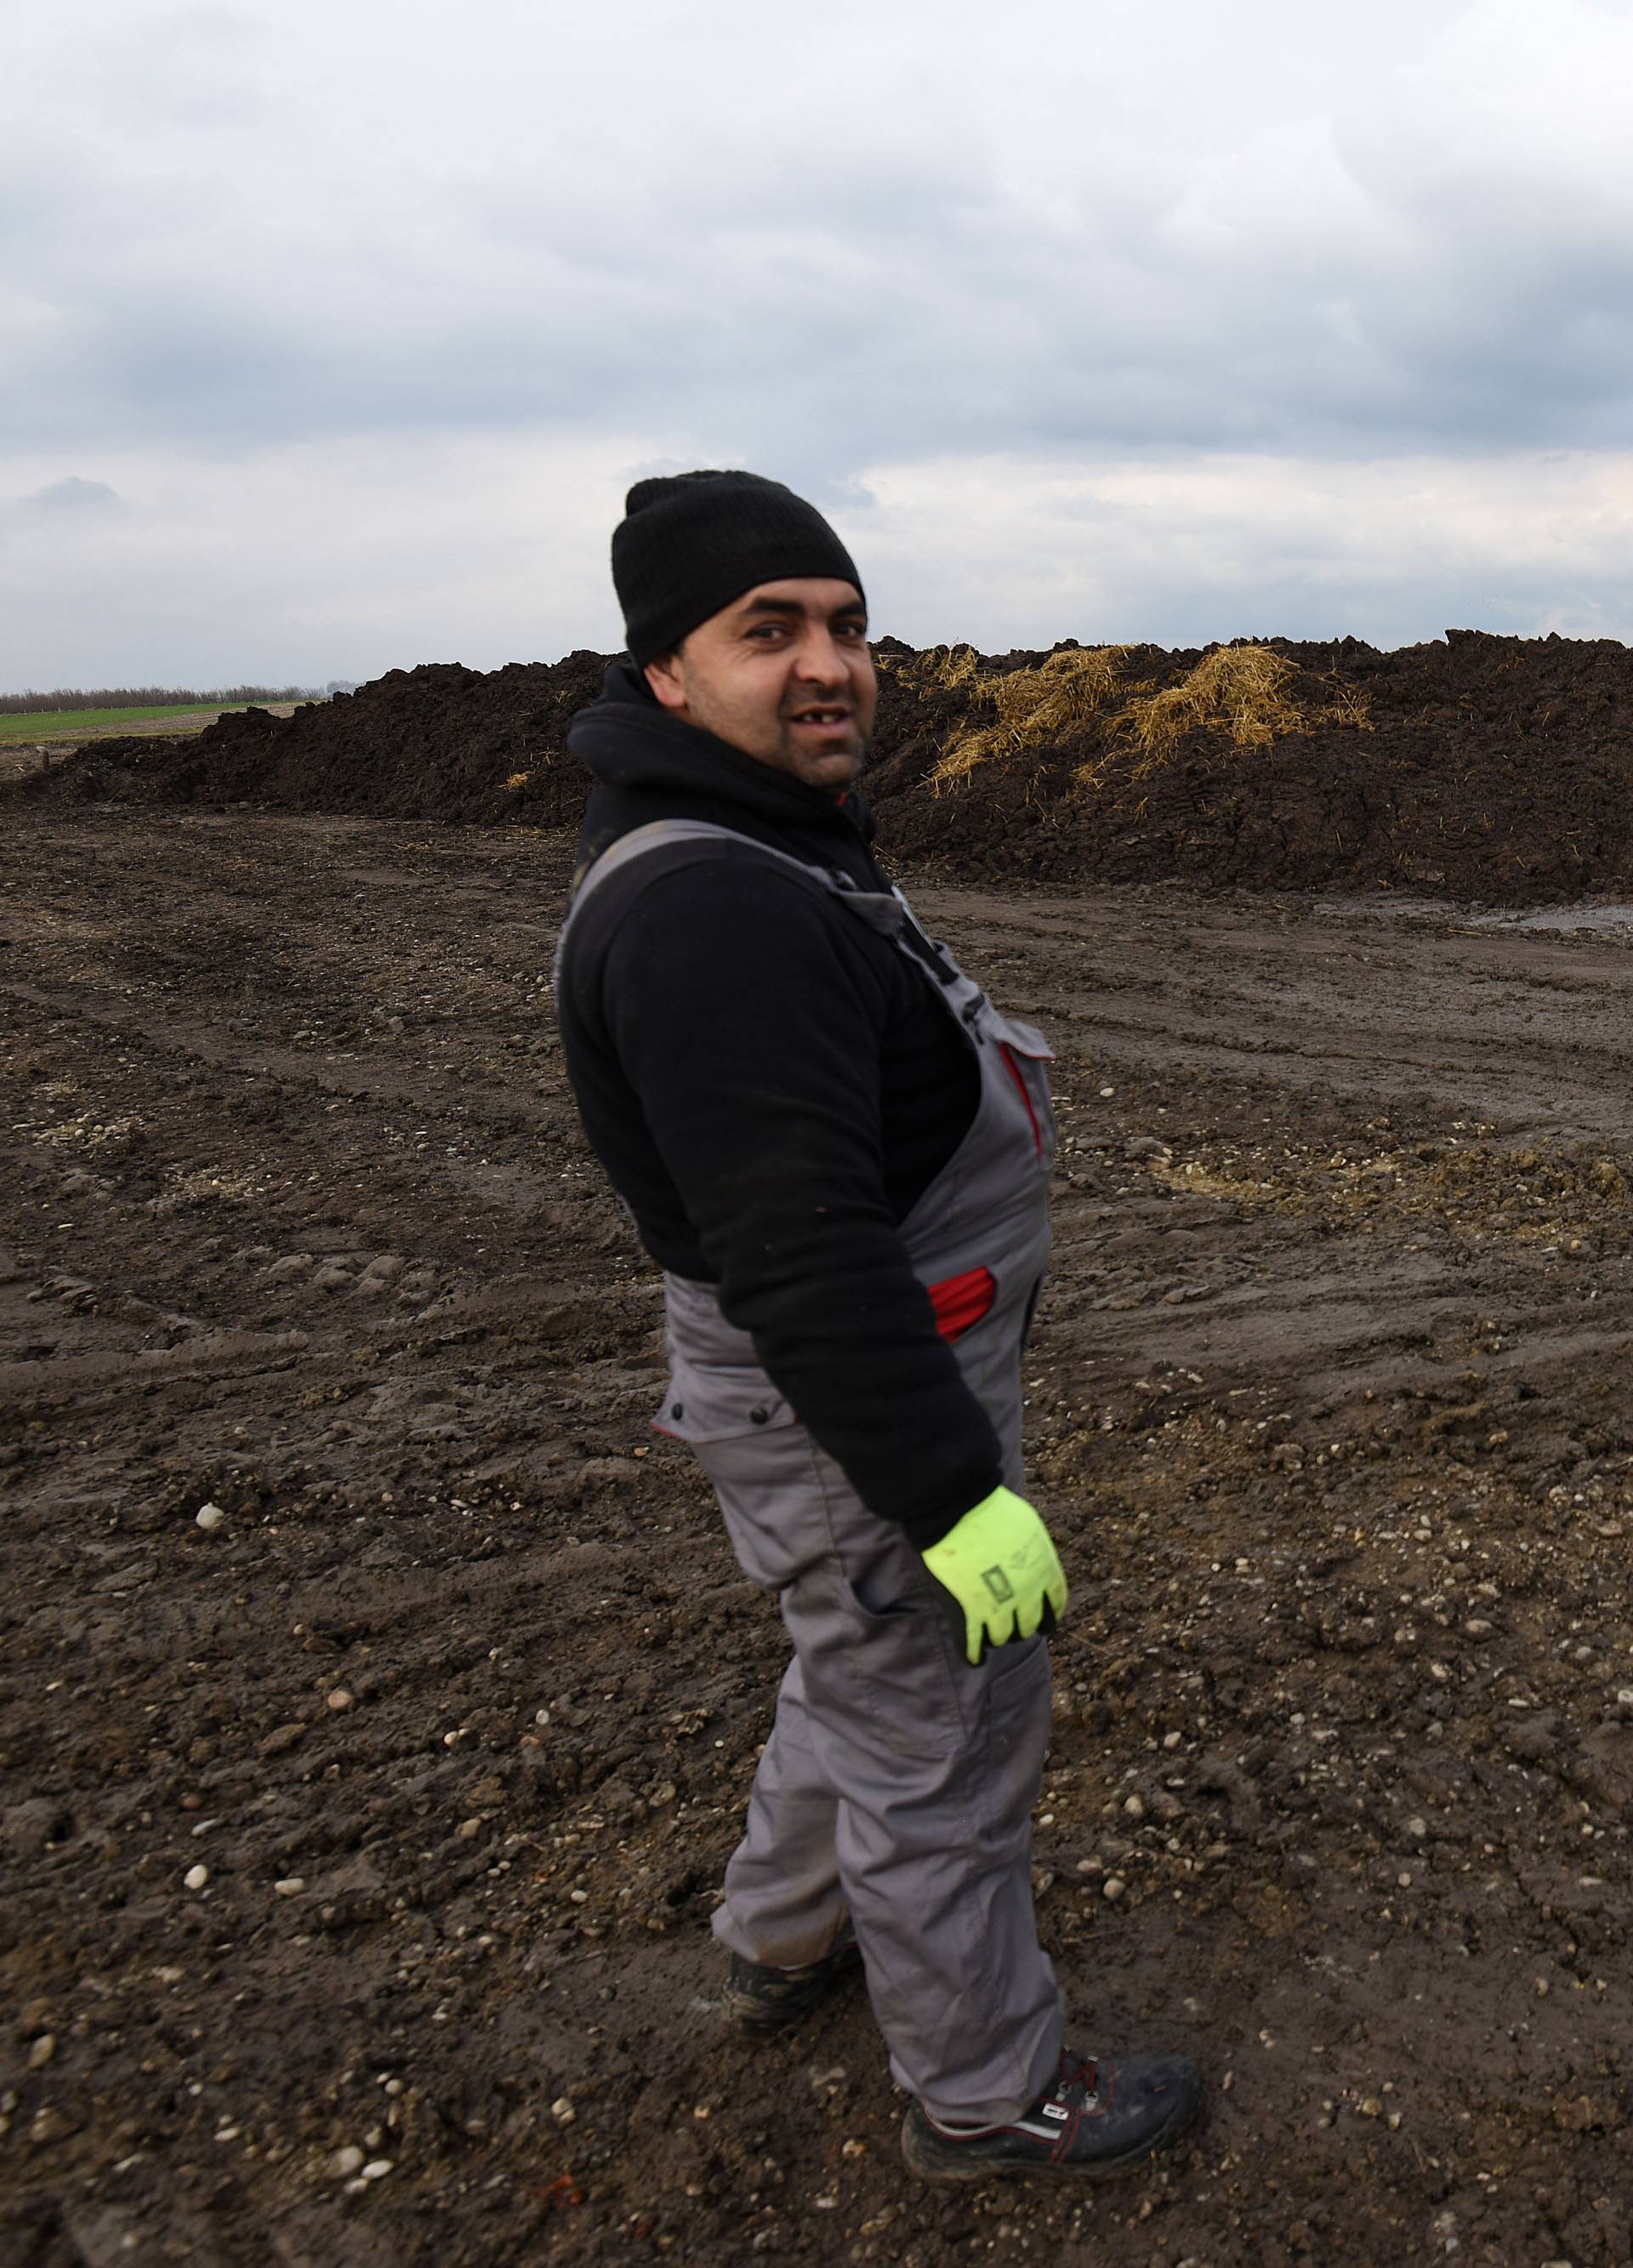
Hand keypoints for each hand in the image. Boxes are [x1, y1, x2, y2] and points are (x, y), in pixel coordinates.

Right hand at [921, 1486, 1068, 1665]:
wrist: (959, 1507)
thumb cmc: (991, 1509)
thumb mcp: (1028, 1528)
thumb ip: (1034, 1552)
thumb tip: (1033, 1563)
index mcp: (1045, 1572)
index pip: (1055, 1604)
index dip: (1049, 1613)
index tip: (1042, 1618)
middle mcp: (1027, 1595)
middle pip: (1029, 1625)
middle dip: (1021, 1626)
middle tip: (1012, 1625)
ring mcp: (997, 1606)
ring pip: (1002, 1637)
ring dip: (996, 1636)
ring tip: (989, 1635)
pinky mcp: (968, 1612)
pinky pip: (972, 1644)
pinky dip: (972, 1655)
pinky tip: (974, 1658)